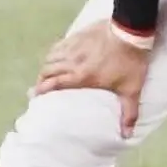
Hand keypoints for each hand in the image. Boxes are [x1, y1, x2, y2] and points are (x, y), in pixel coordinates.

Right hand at [33, 20, 151, 136]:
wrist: (130, 31)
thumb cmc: (130, 62)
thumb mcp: (131, 89)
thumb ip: (129, 112)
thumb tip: (127, 135)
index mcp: (82, 77)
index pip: (54, 84)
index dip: (41, 90)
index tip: (35, 97)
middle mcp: (73, 62)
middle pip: (47, 70)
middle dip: (41, 79)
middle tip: (40, 87)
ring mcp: (74, 47)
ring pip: (51, 56)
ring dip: (46, 65)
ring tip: (47, 72)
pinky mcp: (78, 35)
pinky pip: (59, 44)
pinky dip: (54, 51)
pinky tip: (57, 54)